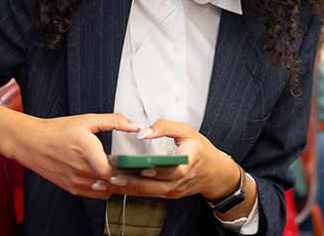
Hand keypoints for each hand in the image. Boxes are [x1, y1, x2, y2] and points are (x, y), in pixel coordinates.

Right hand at [12, 113, 140, 199]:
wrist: (32, 142)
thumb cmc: (58, 130)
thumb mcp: (88, 120)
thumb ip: (114, 121)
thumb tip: (135, 126)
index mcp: (89, 154)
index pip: (114, 173)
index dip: (129, 173)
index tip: (141, 168)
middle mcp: (83, 172)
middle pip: (113, 184)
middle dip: (129, 181)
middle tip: (141, 175)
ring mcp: (77, 182)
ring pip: (106, 192)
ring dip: (118, 186)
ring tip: (128, 176)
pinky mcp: (72, 188)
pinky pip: (95, 194)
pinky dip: (105, 189)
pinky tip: (110, 180)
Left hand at [107, 120, 239, 200]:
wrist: (215, 173)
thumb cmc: (201, 150)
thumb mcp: (187, 131)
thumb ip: (165, 127)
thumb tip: (143, 132)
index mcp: (186, 164)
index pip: (166, 168)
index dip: (150, 168)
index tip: (135, 165)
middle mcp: (178, 182)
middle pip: (151, 185)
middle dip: (130, 181)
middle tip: (111, 175)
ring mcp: (173, 192)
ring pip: (146, 192)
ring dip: (127, 188)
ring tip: (108, 181)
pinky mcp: (168, 195)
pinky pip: (148, 194)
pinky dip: (133, 190)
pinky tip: (119, 185)